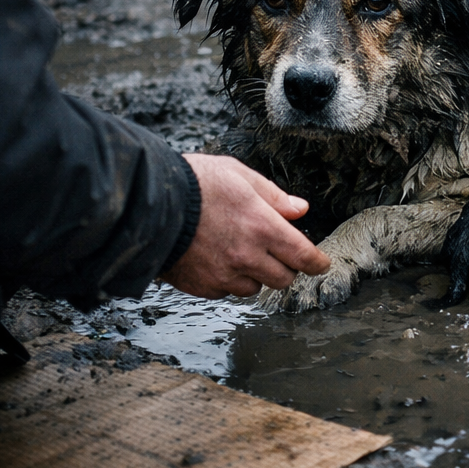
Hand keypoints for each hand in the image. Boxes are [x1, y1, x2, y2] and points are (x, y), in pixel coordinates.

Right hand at [160, 153, 330, 297]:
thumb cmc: (194, 183)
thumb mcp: (240, 176)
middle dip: (286, 267)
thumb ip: (274, 196)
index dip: (317, 262)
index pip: (303, 256)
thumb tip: (300, 209)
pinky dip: (230, 280)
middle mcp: (248, 256)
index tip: (321, 263)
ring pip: (256, 288)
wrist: (147, 206)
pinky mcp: (203, 286)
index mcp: (263, 227)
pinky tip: (219, 260)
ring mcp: (224, 275)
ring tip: (242, 253)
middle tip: (277, 252)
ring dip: (257, 275)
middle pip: (284, 278)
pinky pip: (227, 291)